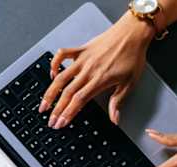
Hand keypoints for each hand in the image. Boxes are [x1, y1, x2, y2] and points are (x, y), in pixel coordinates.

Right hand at [39, 12, 155, 127]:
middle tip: (50, 120)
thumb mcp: (129, 83)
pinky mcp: (81, 49)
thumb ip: (118, 102)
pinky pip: (62, 54)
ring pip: (61, 77)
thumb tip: (114, 119)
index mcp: (100, 80)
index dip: (68, 114)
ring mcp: (83, 59)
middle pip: (67, 93)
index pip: (79, 101)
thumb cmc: (133, 56)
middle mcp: (88, 70)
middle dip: (57, 109)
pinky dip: (54, 63)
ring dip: (50, 92)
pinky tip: (51, 73)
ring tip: (44, 104)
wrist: (133, 33)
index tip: (61, 123)